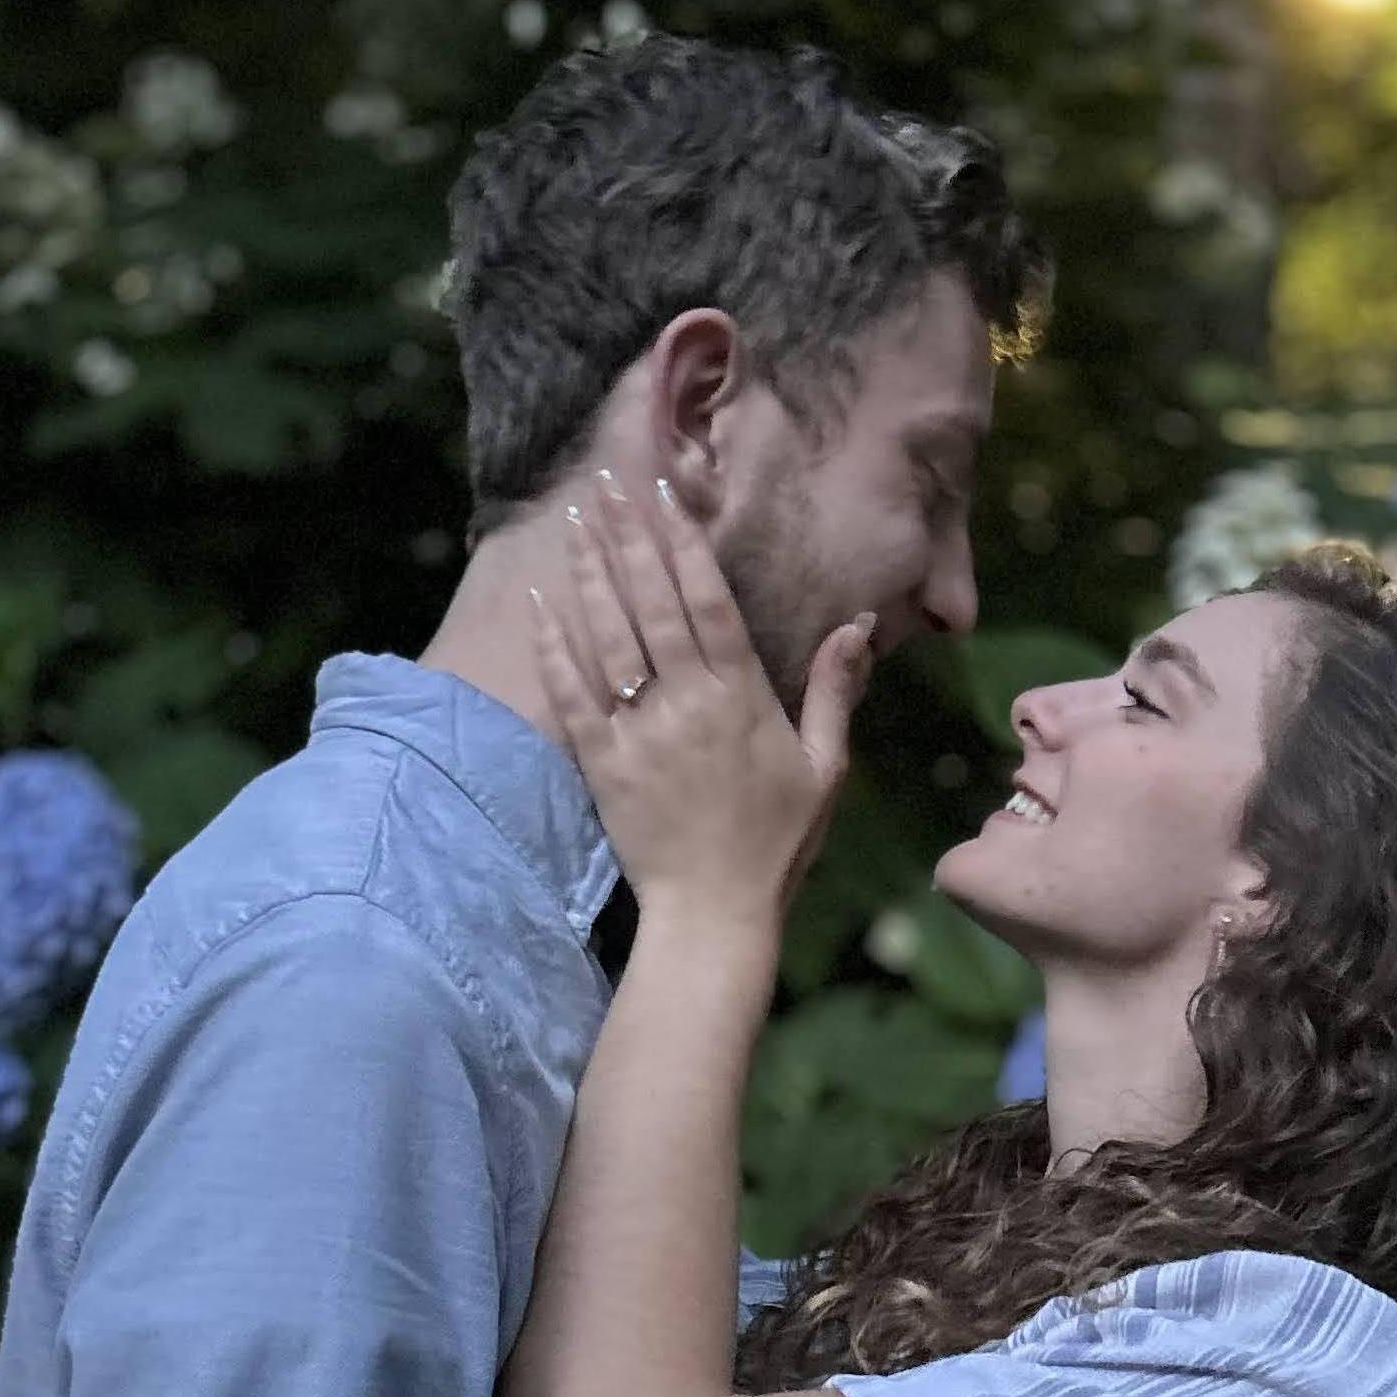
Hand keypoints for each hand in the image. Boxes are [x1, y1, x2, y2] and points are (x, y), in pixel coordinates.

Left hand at [530, 470, 866, 924]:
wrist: (715, 915)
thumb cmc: (777, 845)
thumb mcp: (825, 767)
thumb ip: (836, 691)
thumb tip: (859, 623)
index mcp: (742, 697)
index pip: (708, 599)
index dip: (682, 541)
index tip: (663, 492)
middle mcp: (688, 703)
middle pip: (650, 601)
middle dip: (626, 536)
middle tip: (604, 482)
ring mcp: (640, 731)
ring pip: (608, 635)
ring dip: (589, 571)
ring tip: (574, 518)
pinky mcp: (602, 763)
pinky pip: (571, 693)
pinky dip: (552, 644)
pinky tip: (537, 600)